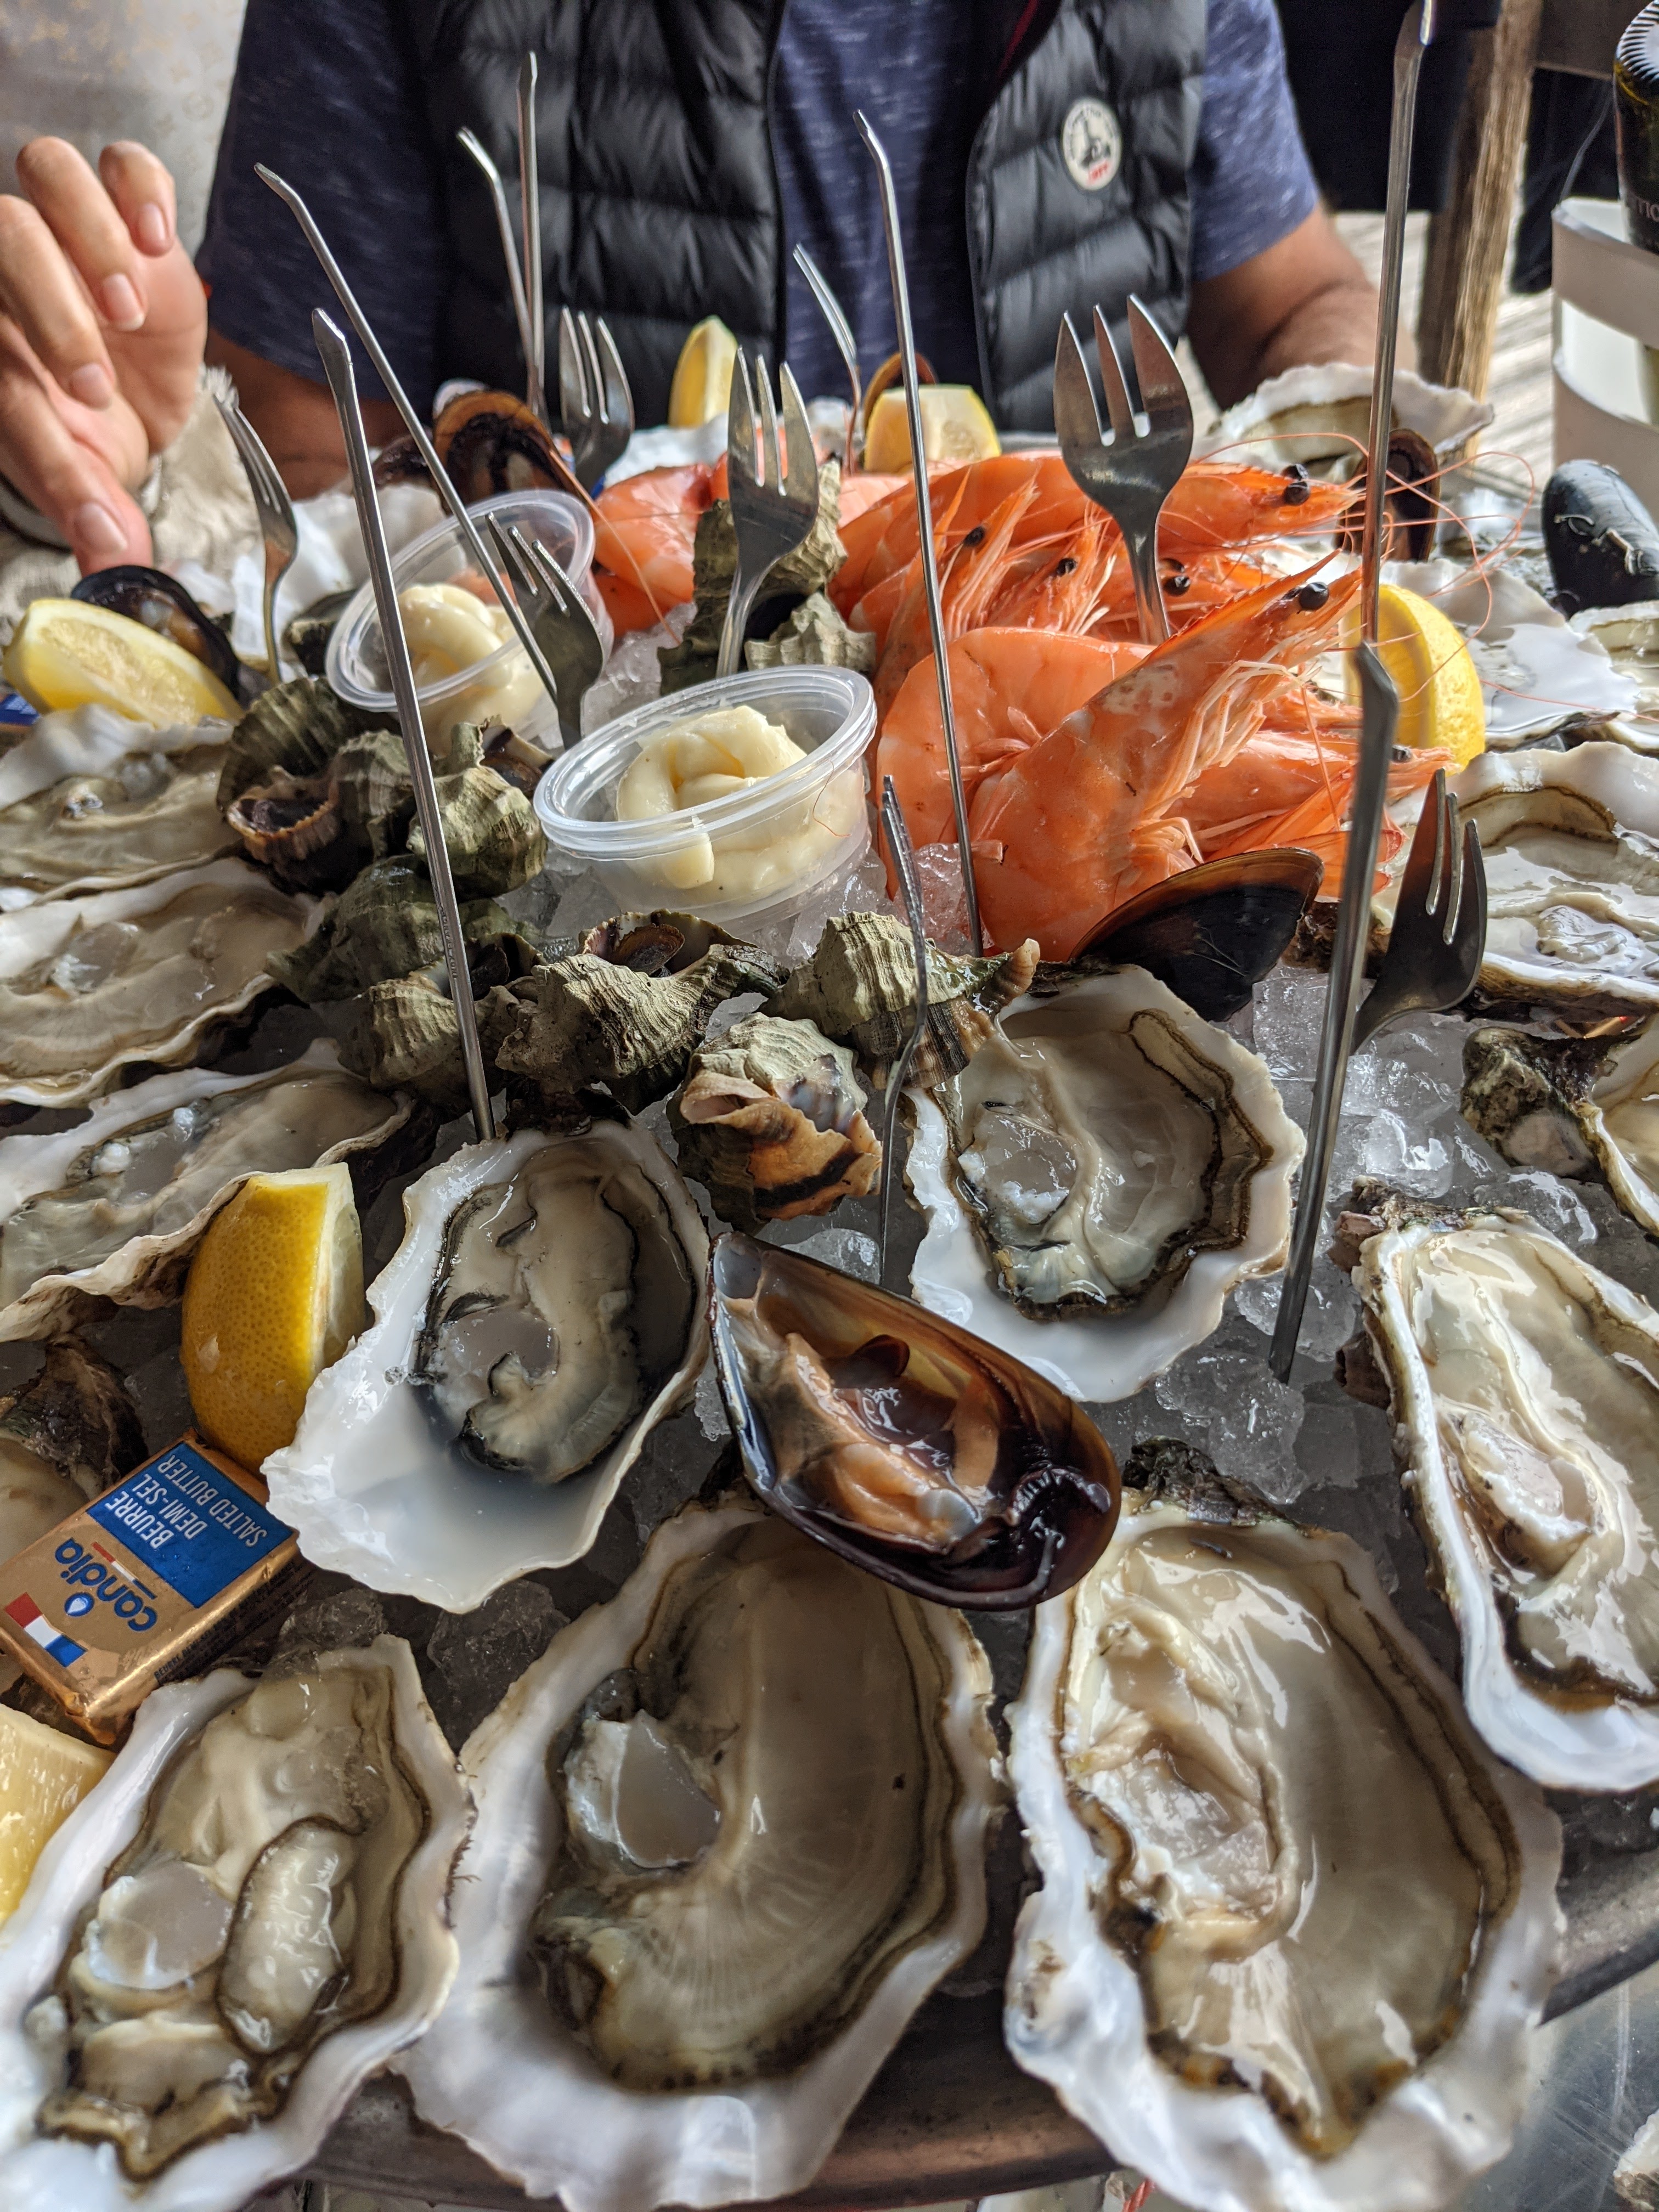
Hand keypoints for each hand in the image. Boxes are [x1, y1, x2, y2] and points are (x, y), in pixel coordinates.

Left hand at [0, 139, 206, 570]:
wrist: (135, 411)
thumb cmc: (89, 436)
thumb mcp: (87, 479)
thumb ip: (88, 510)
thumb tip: (112, 557)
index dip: (30, 353)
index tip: (82, 404)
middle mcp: (14, 270)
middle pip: (6, 231)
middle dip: (53, 305)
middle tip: (98, 377)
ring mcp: (69, 234)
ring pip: (50, 171)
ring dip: (94, 238)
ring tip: (131, 308)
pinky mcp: (127, 217)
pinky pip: (122, 161)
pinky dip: (141, 191)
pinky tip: (159, 243)